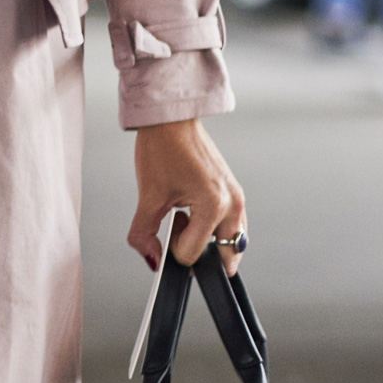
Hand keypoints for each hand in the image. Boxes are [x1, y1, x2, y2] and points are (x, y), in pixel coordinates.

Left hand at [129, 118, 245, 274]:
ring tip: (184, 220)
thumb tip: (152, 260)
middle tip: (177, 233)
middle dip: (199, 253)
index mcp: (214, 206)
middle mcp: (233, 204)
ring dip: (208, 241)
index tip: (162, 231)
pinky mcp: (235, 193)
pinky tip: (193, 216)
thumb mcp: (148, 196)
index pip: (194, 253)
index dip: (172, 250)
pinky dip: (213, 229)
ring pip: (230, 242)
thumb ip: (144, 233)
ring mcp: (237, 199)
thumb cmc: (163, 150)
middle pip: (224, 256)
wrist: (172, 122)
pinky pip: (232, 226)